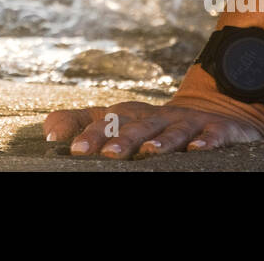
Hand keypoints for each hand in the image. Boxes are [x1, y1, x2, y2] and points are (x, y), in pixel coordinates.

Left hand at [43, 65, 263, 157]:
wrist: (215, 108)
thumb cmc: (155, 122)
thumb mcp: (120, 119)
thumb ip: (81, 122)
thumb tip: (46, 131)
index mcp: (131, 114)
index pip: (104, 119)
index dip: (87, 131)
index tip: (67, 146)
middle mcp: (156, 117)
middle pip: (135, 125)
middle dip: (120, 138)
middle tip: (105, 153)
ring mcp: (187, 123)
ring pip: (171, 131)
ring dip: (160, 141)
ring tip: (148, 152)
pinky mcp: (217, 130)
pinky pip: (212, 136)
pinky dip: (205, 142)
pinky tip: (196, 150)